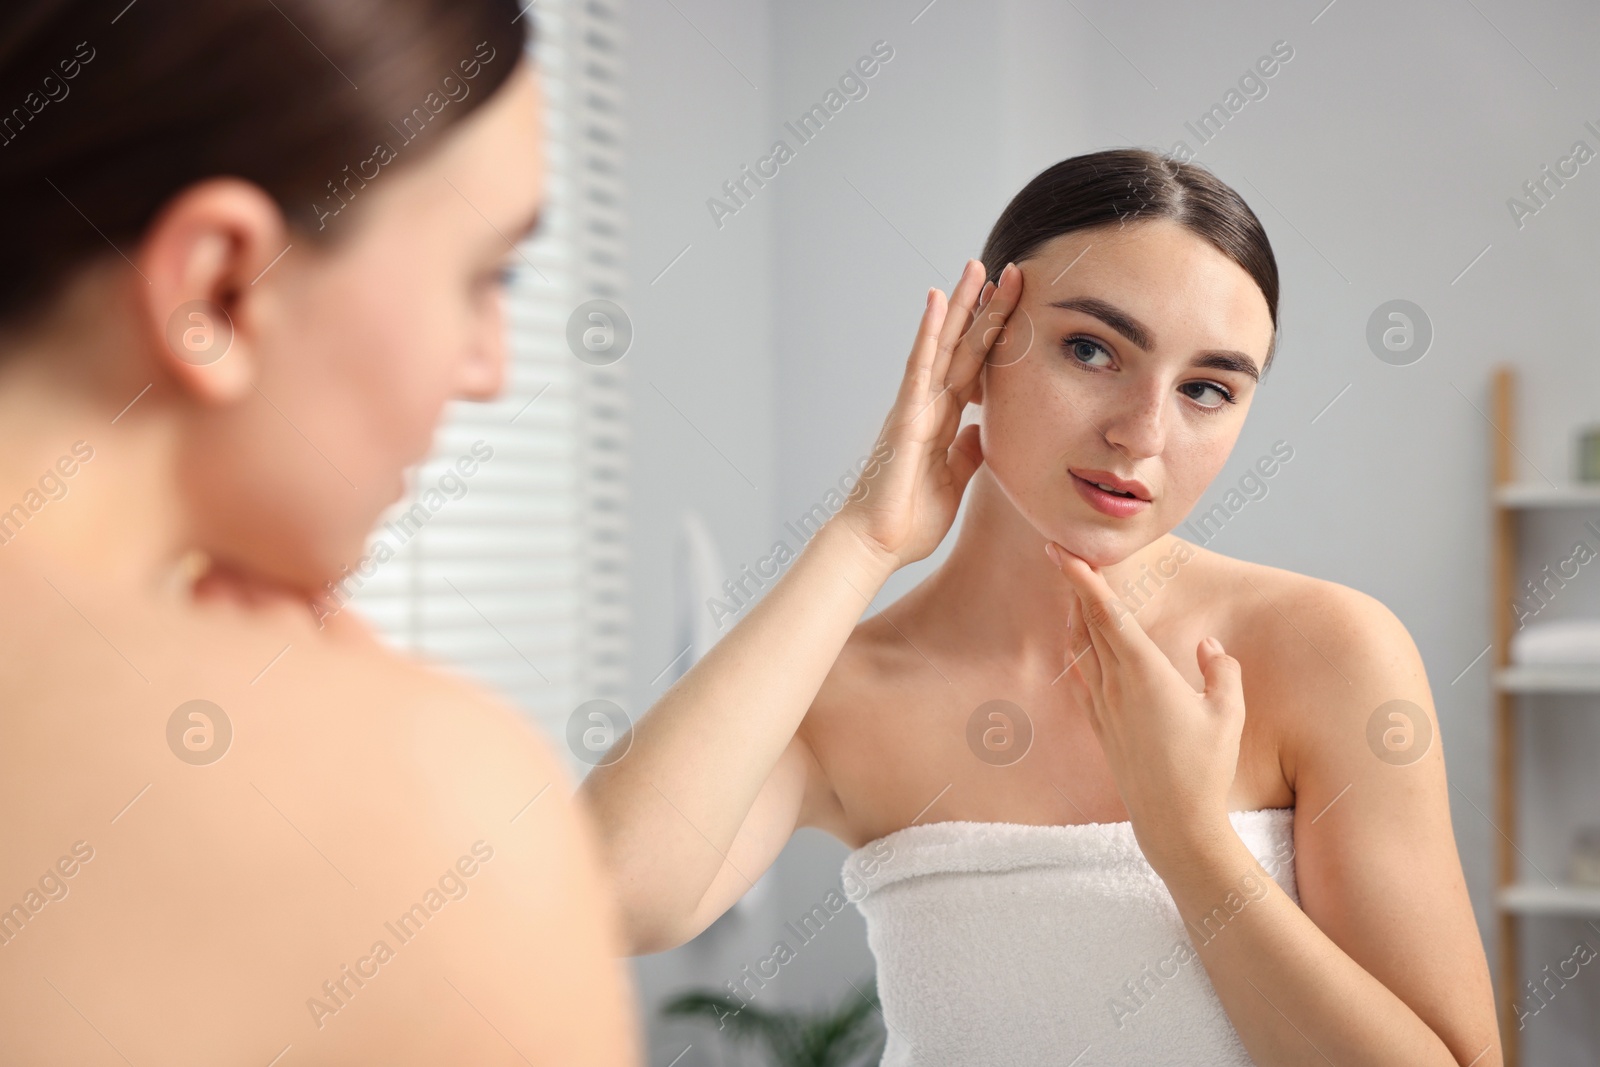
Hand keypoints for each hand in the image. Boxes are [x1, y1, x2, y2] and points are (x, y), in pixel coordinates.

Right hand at [834, 259, 1023, 568]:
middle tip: (1008, 270)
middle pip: (962, 347)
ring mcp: (913, 407)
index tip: (1017, 305)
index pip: (976, 368)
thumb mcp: (953, 480)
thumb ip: (967, 451)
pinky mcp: (904, 417)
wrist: (875, 546)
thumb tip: (981, 429)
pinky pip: (919, 367)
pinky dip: (929, 334)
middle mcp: (927, 405)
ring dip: (960, 307)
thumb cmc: (907, 520)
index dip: (996, 336)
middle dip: (985, 309)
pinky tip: (938, 303)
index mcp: (942, 420)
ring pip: (942, 346)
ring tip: (977, 269)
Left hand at [1047, 541, 1246, 871]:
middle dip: (1074, 586)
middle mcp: (1115, 685)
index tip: (1064, 551)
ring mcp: (1103, 706)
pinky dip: (1076, 650)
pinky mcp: (1101, 726)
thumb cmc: (1205, 769)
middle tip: (1060, 551)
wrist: (1174, 823)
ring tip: (1072, 589)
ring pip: (1080, 648)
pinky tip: (1077, 644)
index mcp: (1144, 674)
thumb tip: (1210, 647)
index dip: (1084, 580)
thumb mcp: (1228, 714)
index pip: (1108, 615)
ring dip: (1074, 615)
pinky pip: (1080, 676)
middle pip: (1088, 623)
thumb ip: (1222, 672)